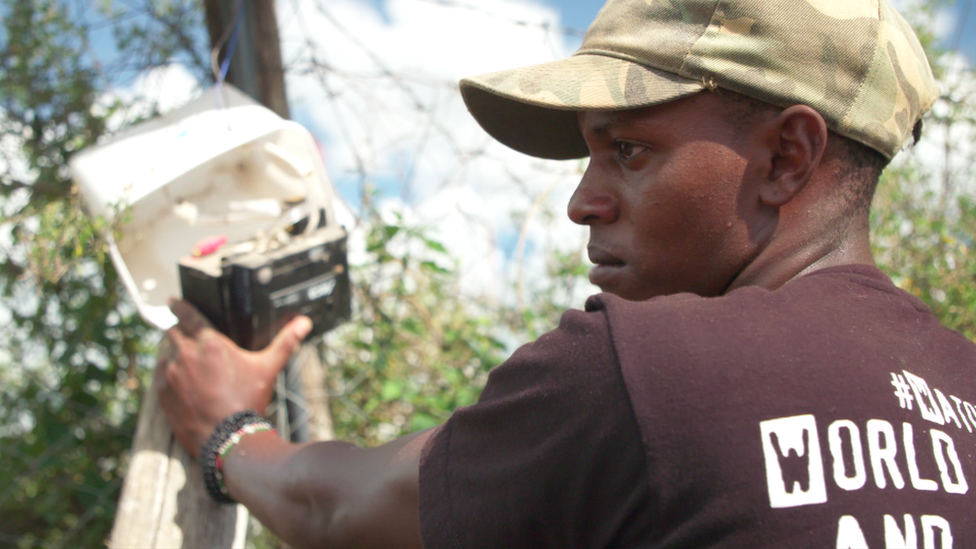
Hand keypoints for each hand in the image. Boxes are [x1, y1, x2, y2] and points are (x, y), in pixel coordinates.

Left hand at [157, 299, 312, 457]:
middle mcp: (186, 354)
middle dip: (179, 332)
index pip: (189, 316)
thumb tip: (304, 323)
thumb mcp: (268, 368)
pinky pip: (160, 376)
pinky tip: (180, 382)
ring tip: (186, 364)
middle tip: (187, 338)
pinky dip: (168, 375)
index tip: (173, 301)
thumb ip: (285, 342)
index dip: (180, 306)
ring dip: (174, 355)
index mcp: (210, 343)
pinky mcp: (163, 393)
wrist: (229, 438)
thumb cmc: (248, 401)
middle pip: (173, 333)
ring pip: (166, 354)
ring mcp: (171, 374)